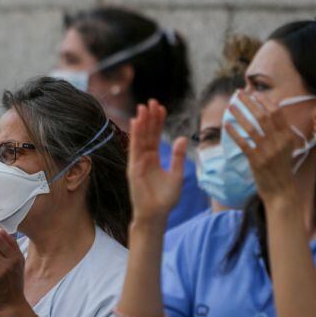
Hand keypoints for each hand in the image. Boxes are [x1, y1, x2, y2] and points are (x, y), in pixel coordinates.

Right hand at [127, 100, 186, 222]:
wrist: (156, 214)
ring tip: (143, 108)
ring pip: (140, 138)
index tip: (161, 108)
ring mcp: (138, 162)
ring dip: (141, 123)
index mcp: (155, 159)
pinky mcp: (133, 168)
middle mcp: (145, 158)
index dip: (158, 122)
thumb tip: (182, 138)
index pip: (156, 136)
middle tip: (151, 101)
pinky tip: (136, 123)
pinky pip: (134, 149)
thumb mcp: (177, 175)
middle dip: (149, 118)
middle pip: (147, 134)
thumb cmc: (165, 199)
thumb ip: (178, 157)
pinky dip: (135, 136)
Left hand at [225, 94, 298, 203]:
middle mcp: (279, 142)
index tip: (254, 93)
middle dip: (250, 103)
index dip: (265, 101)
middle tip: (239, 93)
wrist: (281, 191)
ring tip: (230, 106)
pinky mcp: (257, 161)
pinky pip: (243, 143)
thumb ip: (280, 133)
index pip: (277, 113)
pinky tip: (226, 125)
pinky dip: (234, 133)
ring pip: (252, 128)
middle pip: (263, 116)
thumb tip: (269, 115)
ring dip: (239, 115)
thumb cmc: (282, 168)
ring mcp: (268, 151)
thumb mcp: (287, 148)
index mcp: (287, 137)